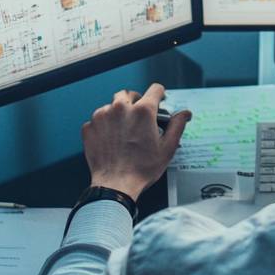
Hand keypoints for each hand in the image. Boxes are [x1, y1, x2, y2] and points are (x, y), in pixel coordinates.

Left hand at [81, 83, 190, 200]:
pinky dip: (104, 125)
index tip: (158, 101)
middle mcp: (121, 108)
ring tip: (123, 132)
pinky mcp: (89, 126)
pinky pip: (98, 119)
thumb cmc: (141, 168)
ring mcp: (102, 116)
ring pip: (112, 105)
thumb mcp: (167, 148)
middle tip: (139, 119)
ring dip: (118, 114)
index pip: (155, 89)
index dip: (159, 95)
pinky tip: (111, 139)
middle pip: (129, 94)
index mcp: (143, 111)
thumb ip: (177, 125)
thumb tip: (185, 113)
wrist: (115, 185)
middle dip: (135, 103)